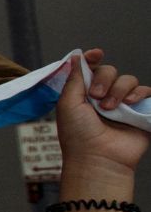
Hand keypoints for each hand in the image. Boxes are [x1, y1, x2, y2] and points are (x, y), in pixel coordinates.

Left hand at [57, 49, 149, 179]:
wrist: (98, 157)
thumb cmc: (78, 134)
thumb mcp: (68, 103)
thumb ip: (75, 78)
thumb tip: (77, 56)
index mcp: (84, 95)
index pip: (92, 69)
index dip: (93, 58)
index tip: (96, 53)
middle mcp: (104, 97)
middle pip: (110, 70)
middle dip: (104, 80)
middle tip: (96, 97)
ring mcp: (123, 104)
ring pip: (128, 80)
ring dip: (119, 90)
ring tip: (111, 109)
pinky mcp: (140, 112)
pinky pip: (146, 92)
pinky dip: (139, 94)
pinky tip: (129, 104)